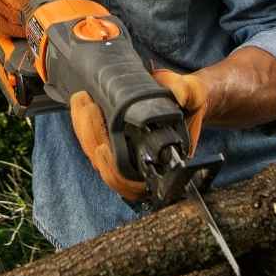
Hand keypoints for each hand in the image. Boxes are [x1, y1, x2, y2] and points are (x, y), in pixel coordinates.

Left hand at [69, 71, 208, 200]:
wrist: (186, 97)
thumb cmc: (190, 101)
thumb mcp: (193, 93)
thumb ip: (189, 93)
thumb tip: (180, 96)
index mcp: (160, 161)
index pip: (130, 183)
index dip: (112, 173)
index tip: (102, 148)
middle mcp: (140, 162)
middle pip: (104, 166)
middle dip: (90, 138)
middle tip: (89, 107)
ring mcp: (124, 152)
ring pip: (94, 153)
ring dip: (82, 128)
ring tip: (82, 99)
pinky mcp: (113, 139)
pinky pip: (92, 140)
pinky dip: (82, 123)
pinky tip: (82, 102)